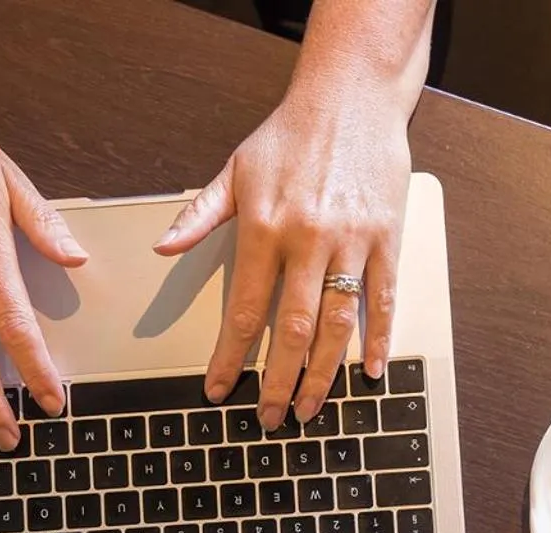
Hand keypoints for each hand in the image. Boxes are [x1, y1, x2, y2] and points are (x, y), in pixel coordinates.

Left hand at [154, 87, 411, 429]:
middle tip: (271, 418)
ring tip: (312, 408)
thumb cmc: (291, 134)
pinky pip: (383, 299)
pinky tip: (369, 372)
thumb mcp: (234, 169)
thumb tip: (163, 247)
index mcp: (264, 226)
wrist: (352, 96)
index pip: (243, 310)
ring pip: (337, 324)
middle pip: (291, 329)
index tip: (220, 390)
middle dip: (279, 382)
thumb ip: (199, 214)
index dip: (230, 358)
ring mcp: (352, 241)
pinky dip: (378, 339)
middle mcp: (308, 238)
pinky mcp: (388, 238)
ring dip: (324, 374)